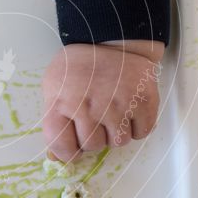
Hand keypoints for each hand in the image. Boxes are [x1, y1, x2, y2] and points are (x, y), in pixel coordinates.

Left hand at [42, 40, 163, 162]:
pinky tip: (129, 110)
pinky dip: (137, 127)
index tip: (72, 147)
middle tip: (95, 118)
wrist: (111, 39)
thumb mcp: (54, 87)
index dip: (67, 152)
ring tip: (112, 111)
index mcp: (61, 102)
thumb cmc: (79, 67)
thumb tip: (56, 158)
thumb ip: (54, 121)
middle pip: (92, 146)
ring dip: (116, 132)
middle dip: (94, 137)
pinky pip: (141, 133)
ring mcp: (117, 105)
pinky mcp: (143, 102)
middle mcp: (89, 107)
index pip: (61, 146)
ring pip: (118, 142)